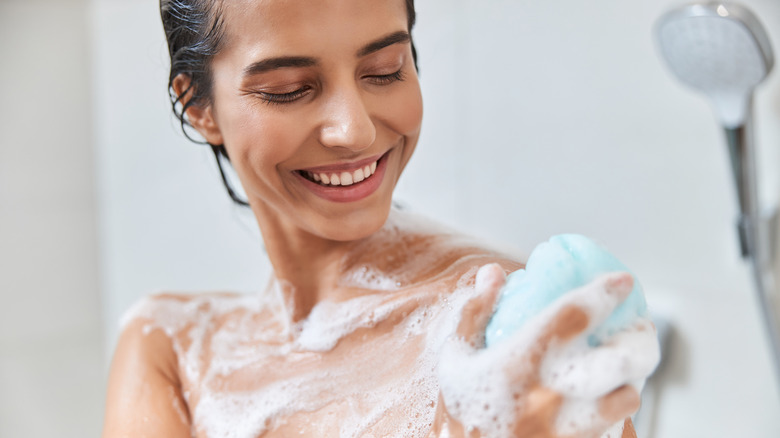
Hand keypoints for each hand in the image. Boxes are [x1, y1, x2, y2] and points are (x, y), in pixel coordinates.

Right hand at [436, 264, 658, 437]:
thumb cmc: (458, 411)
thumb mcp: (455, 357)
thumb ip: (475, 312)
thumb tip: (494, 272)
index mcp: (517, 363)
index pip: (572, 316)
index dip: (604, 292)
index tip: (623, 281)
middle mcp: (548, 395)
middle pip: (619, 362)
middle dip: (640, 341)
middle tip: (641, 330)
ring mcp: (564, 430)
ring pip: (626, 399)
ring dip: (629, 380)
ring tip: (622, 371)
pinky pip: (614, 429)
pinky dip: (616, 412)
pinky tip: (604, 403)